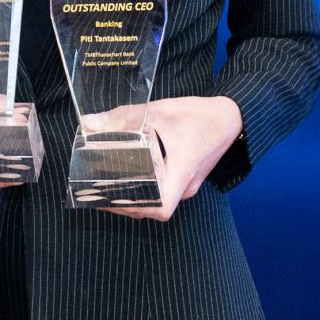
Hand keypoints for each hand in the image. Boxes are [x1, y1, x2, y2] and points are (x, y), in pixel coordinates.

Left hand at [108, 95, 243, 222]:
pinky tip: (130, 176)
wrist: (230, 116)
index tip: (114, 199)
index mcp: (181, 172)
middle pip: (153, 208)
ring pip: (158, 201)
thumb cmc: (199, 116)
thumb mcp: (159, 111)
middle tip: (99, 191)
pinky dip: (145, 188)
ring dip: (135, 197)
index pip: (162, 208)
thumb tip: (89, 124)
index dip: (137, 208)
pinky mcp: (187, 179)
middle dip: (126, 204)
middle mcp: (185, 186)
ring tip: (109, 185)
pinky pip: (164, 191)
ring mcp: (188, 185)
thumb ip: (123, 117)